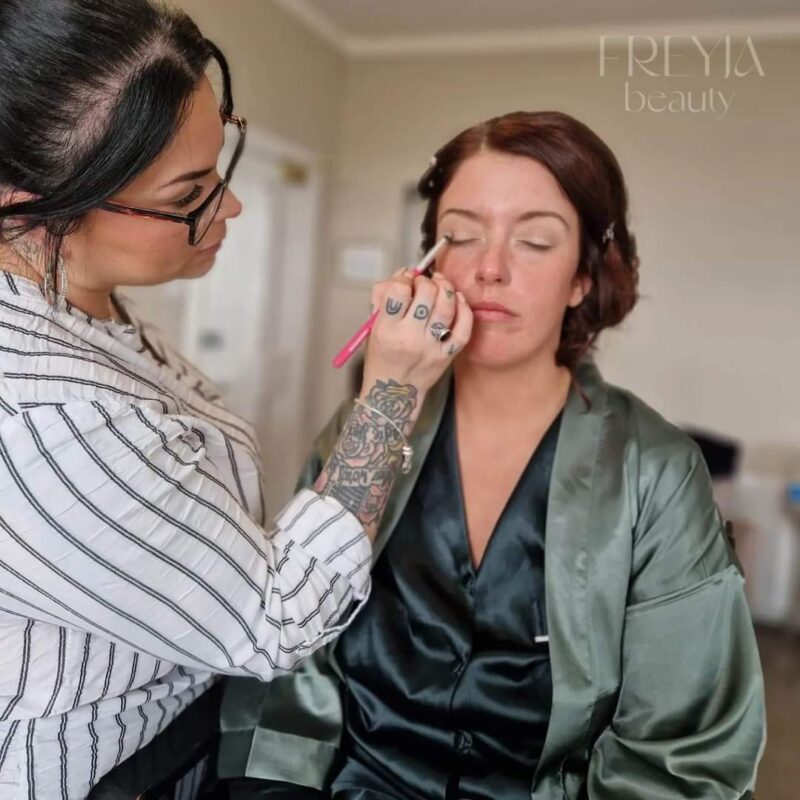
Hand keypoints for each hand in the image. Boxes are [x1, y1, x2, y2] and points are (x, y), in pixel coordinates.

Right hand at [359, 269, 472, 424]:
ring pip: (446, 307)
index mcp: (386, 330)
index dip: (403, 278)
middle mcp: (409, 338)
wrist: (394, 395)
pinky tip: (458, 300)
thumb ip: (384, 298)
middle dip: (425, 281)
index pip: (398, 291)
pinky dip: (464, 309)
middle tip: (423, 282)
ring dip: (445, 288)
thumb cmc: (382, 357)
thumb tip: (405, 272)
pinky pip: (464, 328)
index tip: (404, 281)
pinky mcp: (447, 356)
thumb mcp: (373, 328)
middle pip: (426, 295)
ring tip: (440, 284)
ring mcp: (431, 348)